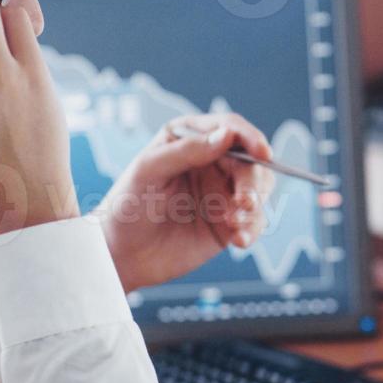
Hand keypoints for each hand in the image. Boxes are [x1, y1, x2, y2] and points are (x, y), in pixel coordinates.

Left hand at [98, 114, 275, 292]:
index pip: (230, 128)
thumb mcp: (149, 170)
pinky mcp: (228, 223)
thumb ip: (187, 151)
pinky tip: (239, 240)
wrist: (120, 254)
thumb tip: (227, 135)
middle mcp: (211, 162)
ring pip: (258, 190)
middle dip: (252, 181)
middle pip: (250, 162)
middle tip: (244, 201)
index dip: (250, 137)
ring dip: (255, 206)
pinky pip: (253, 221)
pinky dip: (252, 229)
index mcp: (191, 138)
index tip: (261, 152)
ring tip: (235, 224)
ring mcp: (221, 193)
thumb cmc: (127, 204)